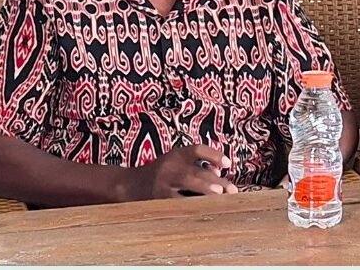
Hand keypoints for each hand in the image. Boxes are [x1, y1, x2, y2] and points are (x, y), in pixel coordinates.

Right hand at [115, 145, 237, 201]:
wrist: (129, 184)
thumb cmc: (162, 173)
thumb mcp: (177, 163)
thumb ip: (198, 166)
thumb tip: (220, 173)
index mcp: (177, 155)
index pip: (197, 150)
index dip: (214, 155)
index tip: (228, 164)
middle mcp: (169, 166)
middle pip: (195, 171)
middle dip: (215, 181)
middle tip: (230, 189)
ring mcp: (163, 183)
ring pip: (186, 185)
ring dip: (205, 190)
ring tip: (219, 196)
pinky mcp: (157, 199)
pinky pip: (176, 202)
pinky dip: (191, 205)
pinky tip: (203, 209)